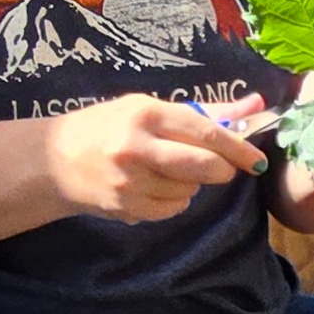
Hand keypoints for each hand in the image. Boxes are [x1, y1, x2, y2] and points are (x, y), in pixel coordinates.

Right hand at [40, 94, 267, 222]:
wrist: (54, 160)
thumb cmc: (106, 126)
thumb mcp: (147, 108)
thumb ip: (203, 111)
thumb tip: (255, 105)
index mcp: (146, 113)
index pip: (206, 132)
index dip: (239, 149)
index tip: (259, 161)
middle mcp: (137, 147)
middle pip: (204, 167)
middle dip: (221, 170)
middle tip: (219, 167)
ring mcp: (130, 181)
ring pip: (190, 190)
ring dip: (190, 183)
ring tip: (165, 169)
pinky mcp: (126, 207)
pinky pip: (172, 208)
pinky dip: (173, 200)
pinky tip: (151, 186)